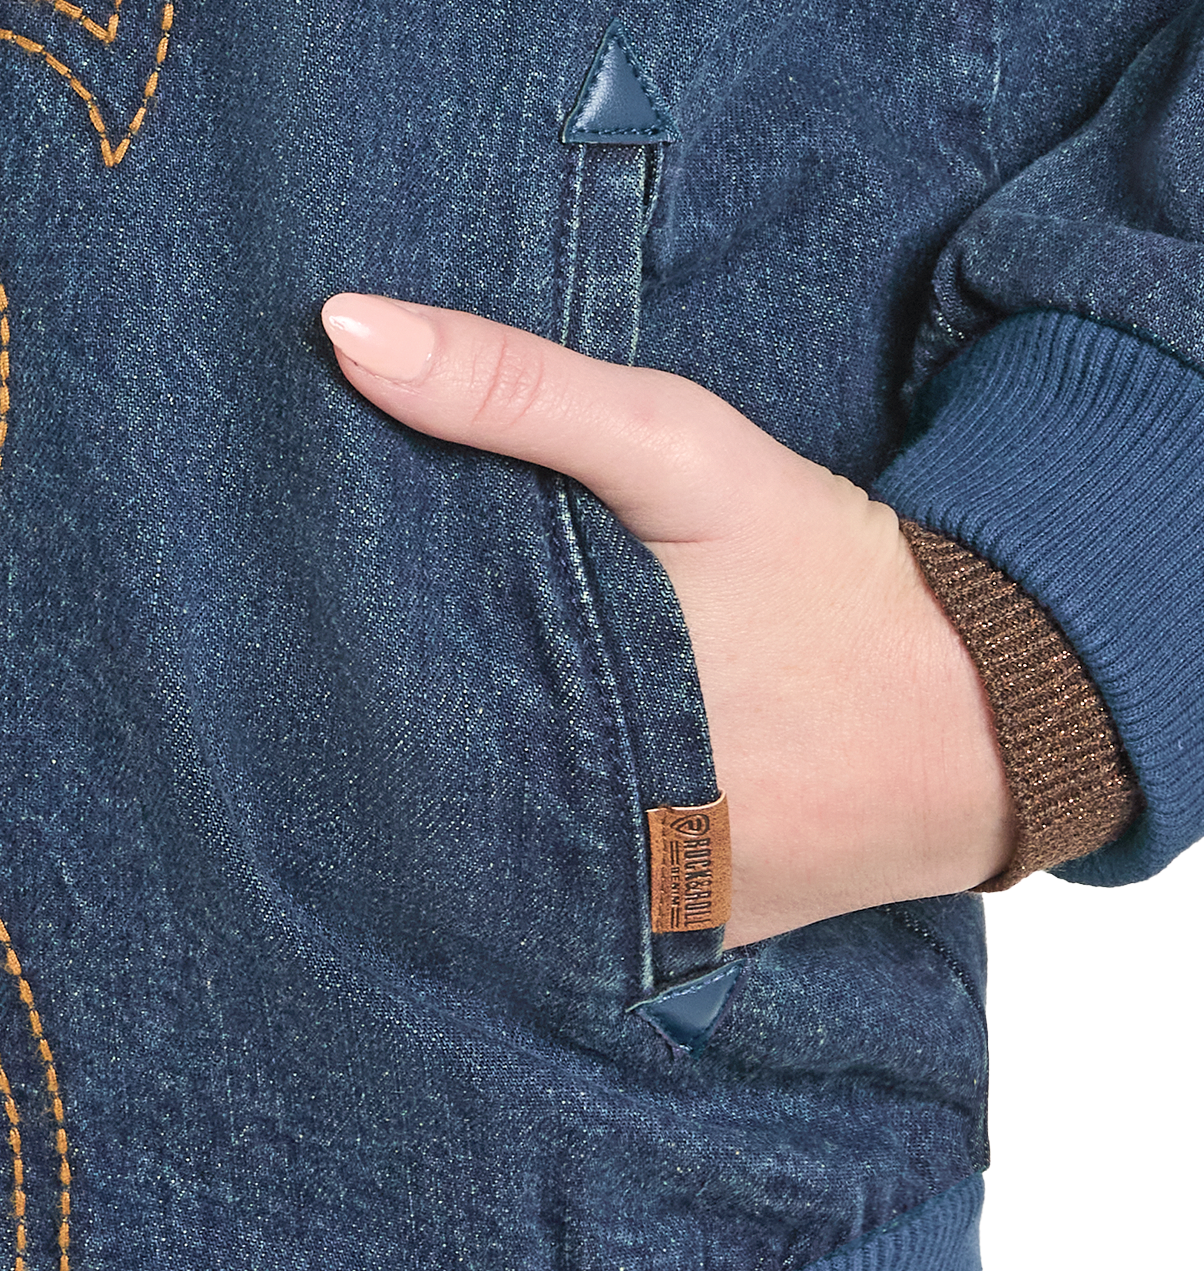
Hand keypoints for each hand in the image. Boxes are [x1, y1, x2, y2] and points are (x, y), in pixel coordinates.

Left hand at [320, 292, 1015, 945]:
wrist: (992, 708)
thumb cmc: (826, 575)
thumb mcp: (679, 451)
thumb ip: (517, 391)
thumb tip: (345, 329)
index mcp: (560, 728)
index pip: (375, 720)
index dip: (321, 669)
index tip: (278, 621)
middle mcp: (587, 847)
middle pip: (419, 800)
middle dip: (369, 741)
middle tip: (310, 684)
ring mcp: (636, 915)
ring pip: (485, 870)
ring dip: (438, 809)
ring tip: (376, 745)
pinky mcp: (684, 941)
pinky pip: (570, 913)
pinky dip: (531, 858)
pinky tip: (499, 802)